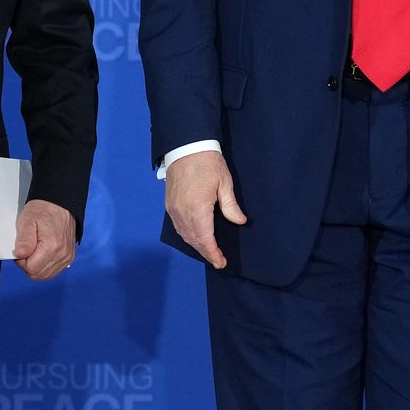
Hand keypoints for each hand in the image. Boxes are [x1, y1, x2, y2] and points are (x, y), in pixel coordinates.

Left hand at [13, 199, 76, 279]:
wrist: (60, 203)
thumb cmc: (43, 210)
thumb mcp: (27, 220)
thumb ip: (24, 240)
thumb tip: (19, 255)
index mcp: (51, 246)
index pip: (31, 269)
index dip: (21, 261)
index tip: (20, 250)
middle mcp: (62, 254)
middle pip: (38, 275)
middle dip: (28, 266)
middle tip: (26, 251)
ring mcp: (67, 257)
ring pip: (46, 275)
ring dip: (37, 267)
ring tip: (34, 252)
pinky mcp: (69, 257)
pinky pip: (54, 271)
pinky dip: (45, 267)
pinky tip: (41, 255)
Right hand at [164, 150, 246, 268]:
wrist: (185, 147)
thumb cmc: (207, 163)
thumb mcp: (224, 182)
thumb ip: (231, 205)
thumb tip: (240, 221)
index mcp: (198, 209)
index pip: (205, 239)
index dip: (213, 253)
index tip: (221, 262)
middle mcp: (183, 212)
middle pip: (194, 240)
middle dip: (206, 253)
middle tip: (217, 260)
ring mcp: (173, 209)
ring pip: (184, 235)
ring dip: (196, 245)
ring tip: (208, 251)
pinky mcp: (169, 205)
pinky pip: (178, 227)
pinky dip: (187, 236)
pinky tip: (195, 237)